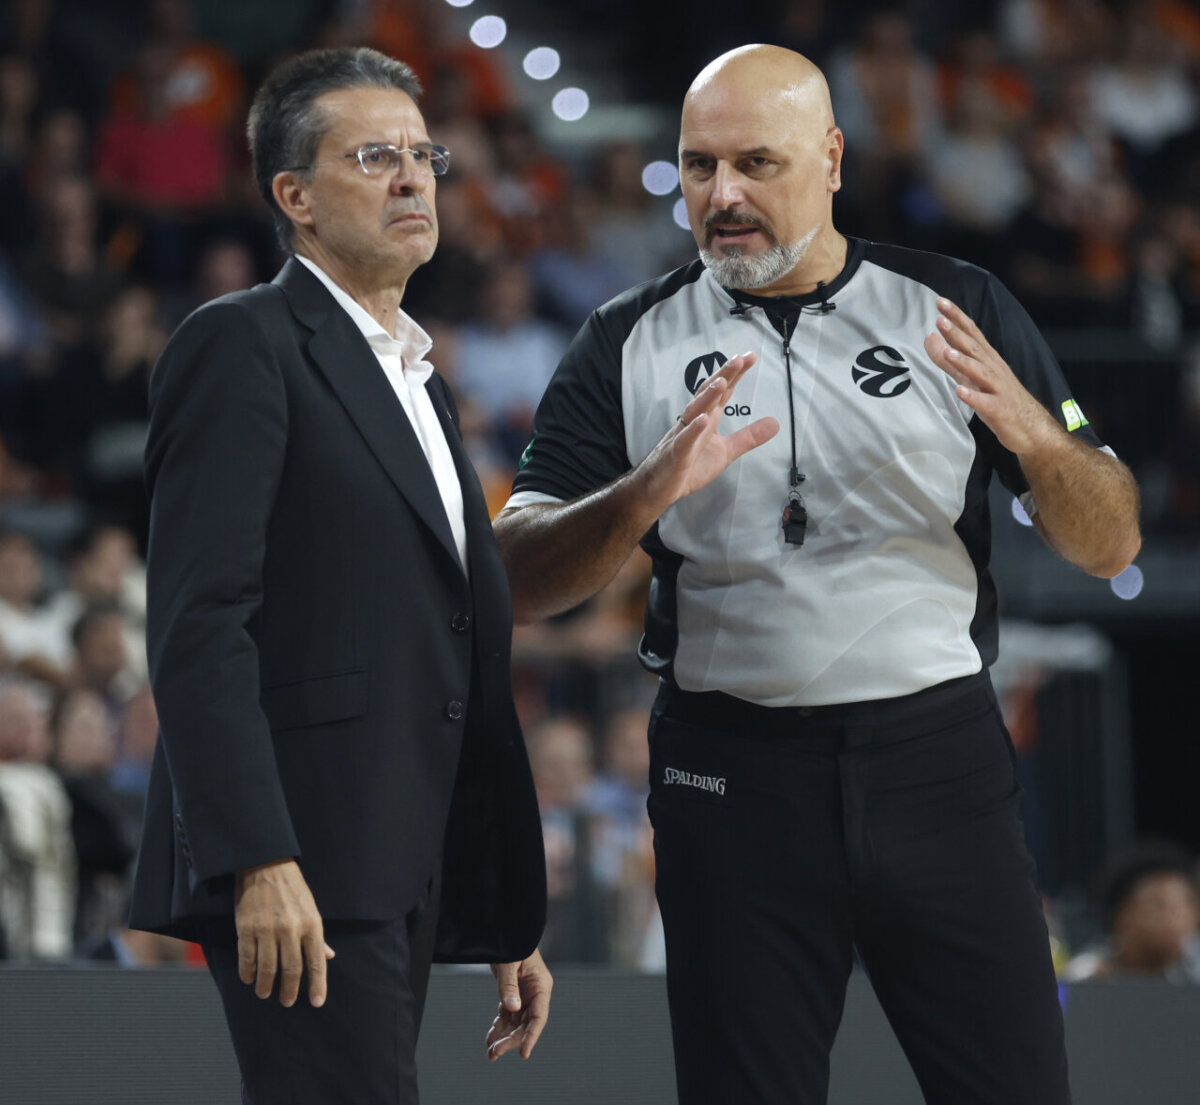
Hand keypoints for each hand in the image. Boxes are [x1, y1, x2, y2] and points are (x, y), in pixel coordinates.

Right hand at [234, 858, 334, 1007]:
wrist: (266, 865)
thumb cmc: (293, 888)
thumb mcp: (311, 908)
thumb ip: (318, 936)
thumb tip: (329, 956)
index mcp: (311, 924)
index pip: (316, 961)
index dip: (317, 984)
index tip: (317, 1002)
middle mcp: (291, 930)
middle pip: (291, 969)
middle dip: (290, 990)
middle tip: (287, 1001)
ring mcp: (267, 930)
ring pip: (267, 968)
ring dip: (266, 985)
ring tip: (265, 993)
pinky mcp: (246, 929)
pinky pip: (247, 958)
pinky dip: (248, 972)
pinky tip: (249, 978)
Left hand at [486, 948, 552, 1060]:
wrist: (506, 932)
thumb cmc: (512, 943)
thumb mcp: (509, 963)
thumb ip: (509, 986)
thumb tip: (512, 1009)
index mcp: (541, 986)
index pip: (538, 1017)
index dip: (531, 1036)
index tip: (523, 1054)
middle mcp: (535, 994)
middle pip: (525, 1024)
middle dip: (511, 1040)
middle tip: (494, 1053)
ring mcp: (524, 995)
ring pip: (516, 1023)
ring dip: (504, 1037)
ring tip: (490, 1052)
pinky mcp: (513, 994)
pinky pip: (507, 1015)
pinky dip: (499, 1027)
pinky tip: (490, 1038)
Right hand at [635, 352, 778, 513]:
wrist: (658, 488)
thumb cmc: (688, 466)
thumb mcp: (726, 452)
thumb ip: (748, 437)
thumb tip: (775, 423)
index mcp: (707, 419)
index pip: (722, 392)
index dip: (735, 374)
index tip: (750, 356)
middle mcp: (694, 422)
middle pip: (708, 394)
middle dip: (723, 375)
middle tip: (739, 359)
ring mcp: (683, 437)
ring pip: (695, 411)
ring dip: (707, 396)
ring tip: (722, 381)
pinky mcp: (676, 455)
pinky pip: (684, 441)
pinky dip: (693, 430)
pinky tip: (703, 420)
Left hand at [923, 297, 1059, 456]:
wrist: (1032, 428)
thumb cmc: (998, 399)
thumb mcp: (970, 377)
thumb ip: (949, 360)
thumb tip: (929, 338)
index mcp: (987, 360)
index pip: (971, 333)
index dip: (957, 317)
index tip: (941, 301)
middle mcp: (994, 370)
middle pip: (975, 348)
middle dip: (958, 333)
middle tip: (941, 318)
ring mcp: (998, 389)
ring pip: (981, 373)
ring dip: (965, 362)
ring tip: (949, 353)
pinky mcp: (1000, 410)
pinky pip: (985, 403)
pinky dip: (973, 396)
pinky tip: (959, 391)